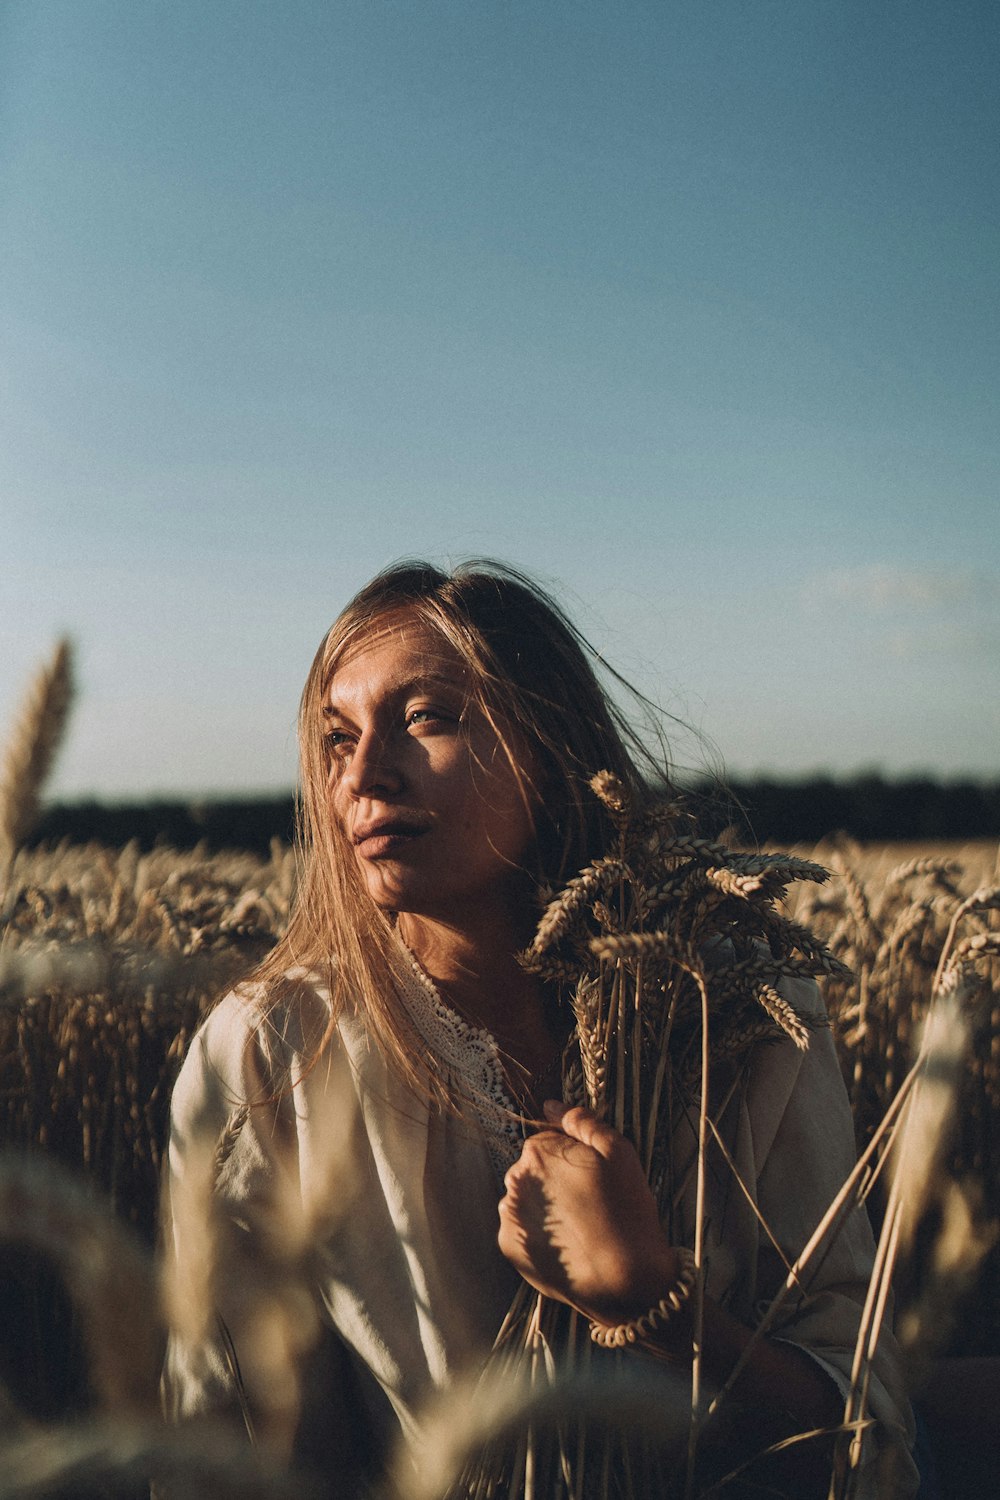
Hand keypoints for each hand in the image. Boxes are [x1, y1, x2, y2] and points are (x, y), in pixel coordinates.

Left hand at [497, 1102, 681, 1328]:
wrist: (625, 1280)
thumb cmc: (627, 1210)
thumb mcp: (618, 1151)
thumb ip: (582, 1121)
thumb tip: (550, 1105)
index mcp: (538, 1151)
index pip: (550, 1143)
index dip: (576, 1160)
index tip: (595, 1180)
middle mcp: (515, 1179)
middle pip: (534, 1171)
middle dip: (556, 1182)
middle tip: (590, 1205)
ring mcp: (509, 1215)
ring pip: (526, 1201)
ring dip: (545, 1208)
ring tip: (579, 1228)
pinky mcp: (509, 1247)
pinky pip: (521, 1231)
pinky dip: (539, 1236)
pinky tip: (566, 1245)